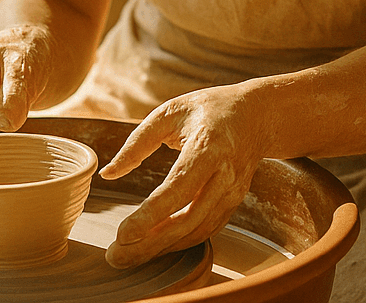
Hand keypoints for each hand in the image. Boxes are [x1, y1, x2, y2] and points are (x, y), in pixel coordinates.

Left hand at [99, 84, 264, 268]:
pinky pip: (206, 229)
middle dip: (150, 243)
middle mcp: (224, 173)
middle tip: (116, 256)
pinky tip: (155, 247)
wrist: (257, 115)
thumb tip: (108, 173)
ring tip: (127, 256)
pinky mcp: (233, 202)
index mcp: (208, 146)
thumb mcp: (170, 112)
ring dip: (162, 248)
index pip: (179, 188)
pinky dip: (180, 243)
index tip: (123, 234)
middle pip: (188, 219)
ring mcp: (232, 191)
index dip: (152, 215)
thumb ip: (138, 142)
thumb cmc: (209, 109)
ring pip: (197, 230)